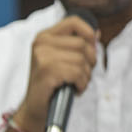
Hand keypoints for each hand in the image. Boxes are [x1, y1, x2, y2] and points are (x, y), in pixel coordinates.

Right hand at [14, 13, 97, 131]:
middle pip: (83, 44)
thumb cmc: (52, 85)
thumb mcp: (64, 61)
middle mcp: (41, 42)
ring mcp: (42, 56)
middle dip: (90, 62)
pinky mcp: (46, 71)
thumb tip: (97, 33)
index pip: (74, 22)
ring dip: (85, 76)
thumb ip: (77, 46)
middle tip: (81, 76)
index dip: (89, 33)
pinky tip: (74, 90)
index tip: (91, 49)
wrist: (35, 109)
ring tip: (76, 84)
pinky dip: (81, 84)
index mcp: (44, 36)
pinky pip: (77, 73)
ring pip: (82, 60)